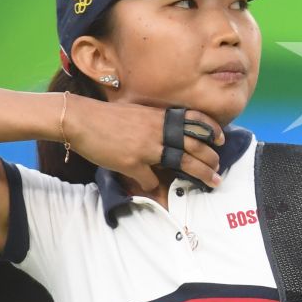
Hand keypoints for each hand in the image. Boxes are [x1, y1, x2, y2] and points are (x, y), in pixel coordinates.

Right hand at [63, 94, 226, 192]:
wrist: (80, 118)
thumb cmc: (106, 116)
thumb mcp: (136, 113)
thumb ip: (154, 122)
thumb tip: (167, 133)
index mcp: (159, 116)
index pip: (194, 120)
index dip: (211, 130)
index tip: (221, 139)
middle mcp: (157, 129)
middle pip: (195, 144)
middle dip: (211, 158)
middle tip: (217, 168)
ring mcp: (147, 147)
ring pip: (183, 161)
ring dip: (200, 173)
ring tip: (211, 181)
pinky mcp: (133, 162)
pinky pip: (150, 179)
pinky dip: (154, 186)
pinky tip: (154, 189)